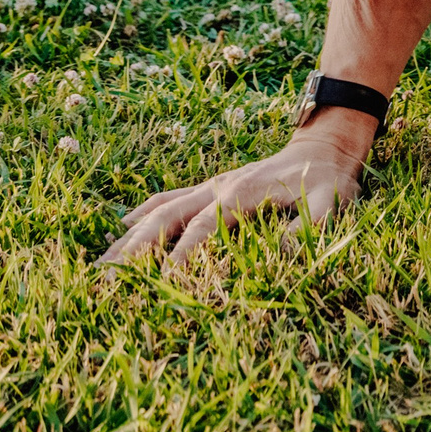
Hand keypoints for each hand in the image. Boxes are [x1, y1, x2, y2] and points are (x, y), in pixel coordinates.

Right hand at [99, 118, 372, 263]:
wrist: (324, 146)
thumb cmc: (328, 180)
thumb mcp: (329, 204)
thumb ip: (310, 228)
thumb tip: (284, 254)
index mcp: (241, 196)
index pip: (202, 229)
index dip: (183, 256)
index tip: (161, 284)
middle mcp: (218, 188)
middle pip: (166, 219)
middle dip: (136, 249)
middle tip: (106, 280)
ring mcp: (211, 186)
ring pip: (160, 210)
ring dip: (130, 236)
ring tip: (100, 263)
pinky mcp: (212, 186)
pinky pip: (170, 198)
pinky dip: (144, 212)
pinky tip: (123, 226)